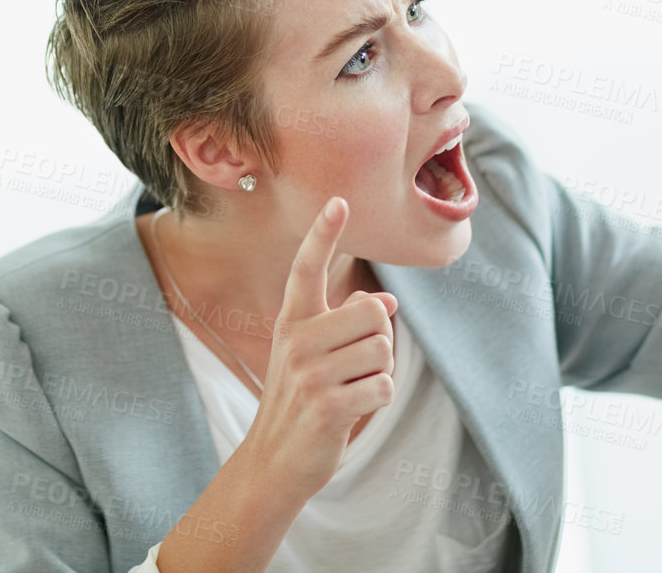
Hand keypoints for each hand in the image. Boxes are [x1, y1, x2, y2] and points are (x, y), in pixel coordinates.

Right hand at [238, 197, 397, 501]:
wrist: (274, 461)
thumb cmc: (301, 402)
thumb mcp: (312, 356)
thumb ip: (344, 324)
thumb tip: (387, 301)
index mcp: (292, 321)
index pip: (306, 267)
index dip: (324, 234)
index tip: (338, 201)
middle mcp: (296, 340)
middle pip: (372, 312)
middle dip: (377, 341)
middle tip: (352, 368)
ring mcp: (309, 373)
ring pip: (382, 351)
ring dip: (378, 374)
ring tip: (349, 390)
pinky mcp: (326, 405)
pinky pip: (383, 386)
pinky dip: (379, 400)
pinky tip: (352, 410)